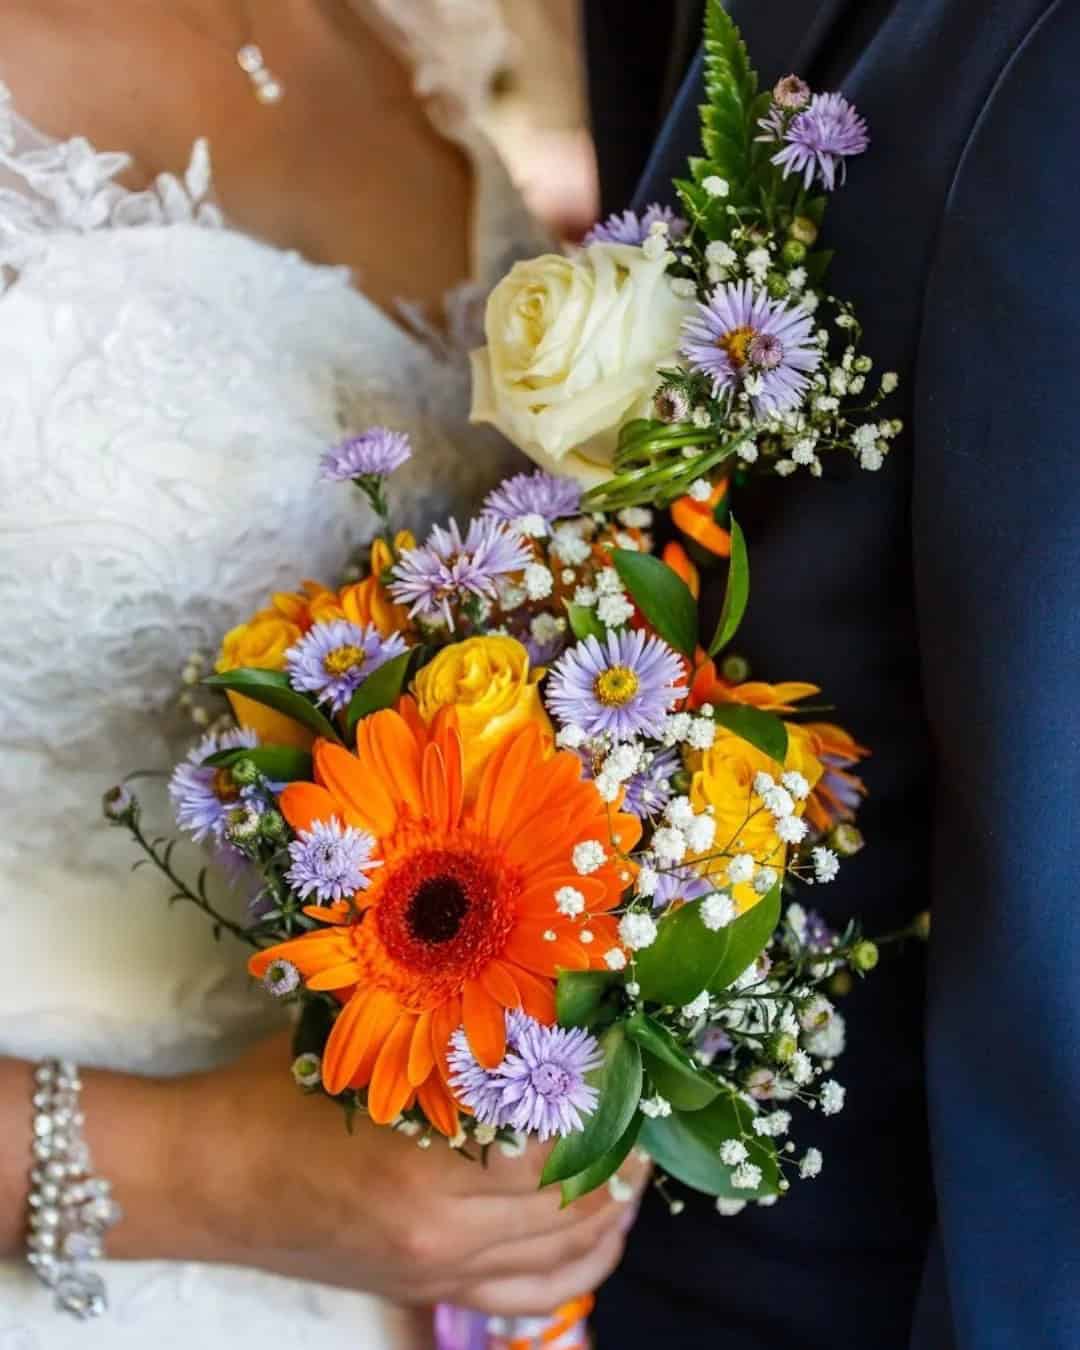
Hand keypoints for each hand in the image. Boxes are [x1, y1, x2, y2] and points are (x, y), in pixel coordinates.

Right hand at [88, 1032, 646, 1313]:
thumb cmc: (272, 1092)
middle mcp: (444, 1232)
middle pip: (573, 1197)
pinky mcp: (428, 1287)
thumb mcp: (360, 1043)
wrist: (201, 1178)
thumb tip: (527, 992)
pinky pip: (533, 1296)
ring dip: (613, 1206)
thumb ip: (442, 1030)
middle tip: (646, 1095)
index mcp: (426, 1166)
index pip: (554, 1135)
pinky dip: (581, 1266)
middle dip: (621, 1143)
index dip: (598, 1088)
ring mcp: (439, 1270)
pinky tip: (604, 1230)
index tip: (623, 1042)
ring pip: (565, 1253)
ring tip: (637, 1157)